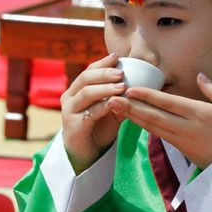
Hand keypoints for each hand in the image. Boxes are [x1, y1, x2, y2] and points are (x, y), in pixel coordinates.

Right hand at [61, 53, 126, 173]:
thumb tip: (142, 82)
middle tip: (121, 72)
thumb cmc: (99, 129)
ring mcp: (69, 110)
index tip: (117, 56)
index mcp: (77, 90)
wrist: (87, 155)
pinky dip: (103, 106)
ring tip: (122, 86)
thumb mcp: (113, 109)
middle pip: (85, 78)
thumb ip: (121, 96)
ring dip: (105, 88)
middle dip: (104, 73)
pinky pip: (89, 112)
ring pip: (86, 93)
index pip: (89, 71)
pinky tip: (115, 103)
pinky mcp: (72, 125)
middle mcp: (70, 97)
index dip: (102, 63)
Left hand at [107, 72, 211, 168]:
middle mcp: (187, 128)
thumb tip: (200, 75)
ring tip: (114, 107)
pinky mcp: (179, 148)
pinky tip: (132, 119)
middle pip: (155, 116)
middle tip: (111, 99)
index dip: (148, 96)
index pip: (169, 103)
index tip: (130, 89)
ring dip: (132, 117)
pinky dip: (143, 125)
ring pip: (153, 126)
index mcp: (200, 115)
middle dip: (131, 107)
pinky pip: (158, 134)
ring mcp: (182, 140)